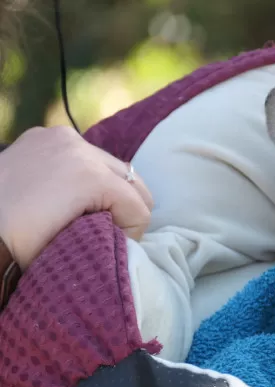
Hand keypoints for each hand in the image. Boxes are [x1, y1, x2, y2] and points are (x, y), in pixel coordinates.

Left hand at [0, 125, 153, 268]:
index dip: (130, 235)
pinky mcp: (45, 134)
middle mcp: (80, 147)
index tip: (109, 246)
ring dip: (107, 191)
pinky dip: (84, 174)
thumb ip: (111, 239)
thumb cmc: (20, 246)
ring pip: (111, 166)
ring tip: (82, 212)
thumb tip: (127, 239)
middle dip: (123, 209)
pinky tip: (65, 193)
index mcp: (91, 176)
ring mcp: (60, 136)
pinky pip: (83, 155)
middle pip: (133, 182)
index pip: (140, 209)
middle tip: (101, 231)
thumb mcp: (75, 248)